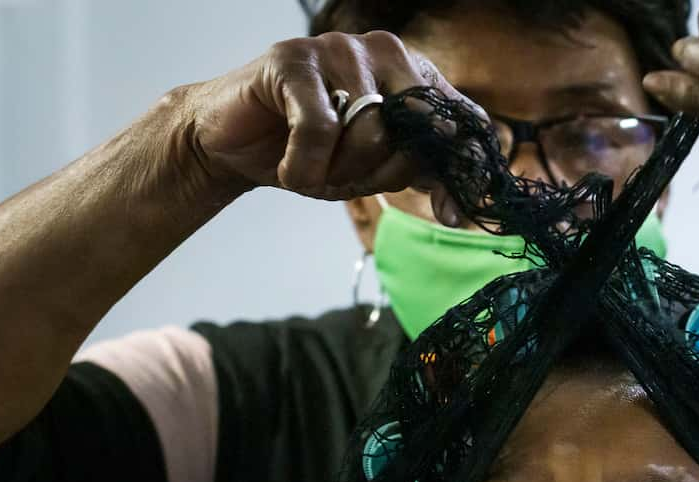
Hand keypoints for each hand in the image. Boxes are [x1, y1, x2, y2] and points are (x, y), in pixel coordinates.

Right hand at [179, 31, 475, 220]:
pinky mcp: (295, 58)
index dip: (460, 172)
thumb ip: (417, 174)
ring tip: (312, 166)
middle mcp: (386, 53)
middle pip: (415, 132)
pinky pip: (320, 130)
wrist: (235, 145)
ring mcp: (341, 48)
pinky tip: (287, 167)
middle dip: (381, 173)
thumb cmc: (311, 153)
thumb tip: (458, 211)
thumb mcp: (373, 171)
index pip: (463, 120)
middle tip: (344, 178)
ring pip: (370, 132)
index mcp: (414, 76)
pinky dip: (304, 167)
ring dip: (337, 172)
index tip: (449, 216)